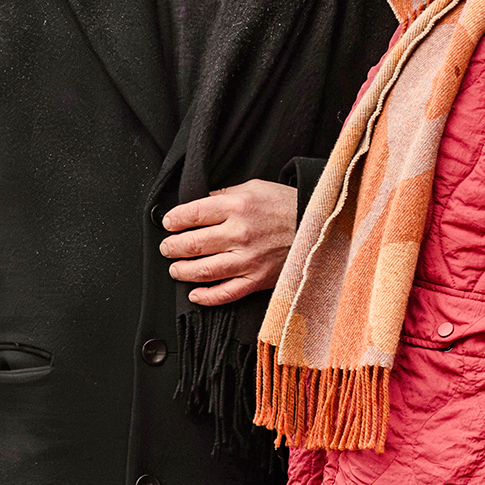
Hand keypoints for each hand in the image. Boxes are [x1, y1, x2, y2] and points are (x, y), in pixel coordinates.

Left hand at [159, 179, 298, 305]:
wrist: (317, 226)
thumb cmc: (286, 205)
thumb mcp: (255, 187)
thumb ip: (225, 195)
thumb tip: (201, 203)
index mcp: (237, 207)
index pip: (193, 214)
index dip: (174, 220)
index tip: (168, 224)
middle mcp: (239, 234)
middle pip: (192, 244)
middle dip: (172, 247)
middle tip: (167, 247)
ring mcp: (248, 259)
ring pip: (204, 271)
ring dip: (183, 271)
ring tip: (176, 268)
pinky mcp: (257, 279)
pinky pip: (226, 293)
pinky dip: (206, 297)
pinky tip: (195, 294)